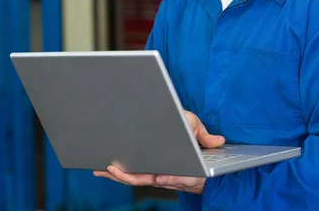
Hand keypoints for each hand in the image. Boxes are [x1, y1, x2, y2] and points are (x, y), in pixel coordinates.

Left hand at [93, 111, 224, 193]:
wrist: (200, 162)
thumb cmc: (200, 149)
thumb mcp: (205, 140)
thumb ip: (207, 140)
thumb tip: (217, 140)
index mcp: (180, 170)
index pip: (170, 176)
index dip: (166, 178)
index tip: (158, 178)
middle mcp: (166, 176)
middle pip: (144, 179)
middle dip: (126, 175)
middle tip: (111, 168)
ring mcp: (156, 175)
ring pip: (134, 178)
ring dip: (117, 175)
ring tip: (101, 169)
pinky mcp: (148, 171)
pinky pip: (132, 174)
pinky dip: (118, 172)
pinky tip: (106, 168)